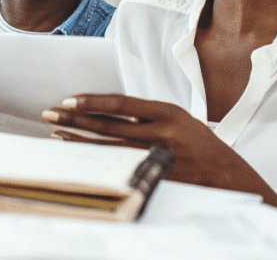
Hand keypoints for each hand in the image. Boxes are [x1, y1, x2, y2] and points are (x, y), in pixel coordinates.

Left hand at [42, 94, 276, 207]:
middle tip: (49, 113)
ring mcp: (156, 156)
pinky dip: (95, 159)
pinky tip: (79, 155)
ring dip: (79, 140)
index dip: (91, 101)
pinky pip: (118, 165)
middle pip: (108, 125)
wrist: (227, 174)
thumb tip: (105, 110)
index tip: (68, 100)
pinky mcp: (153, 175)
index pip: (120, 103)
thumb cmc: (198, 142)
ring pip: (108, 147)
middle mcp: (160, 133)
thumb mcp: (177, 118)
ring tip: (55, 134)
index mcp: (167, 112)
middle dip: (75, 119)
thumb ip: (145, 114)